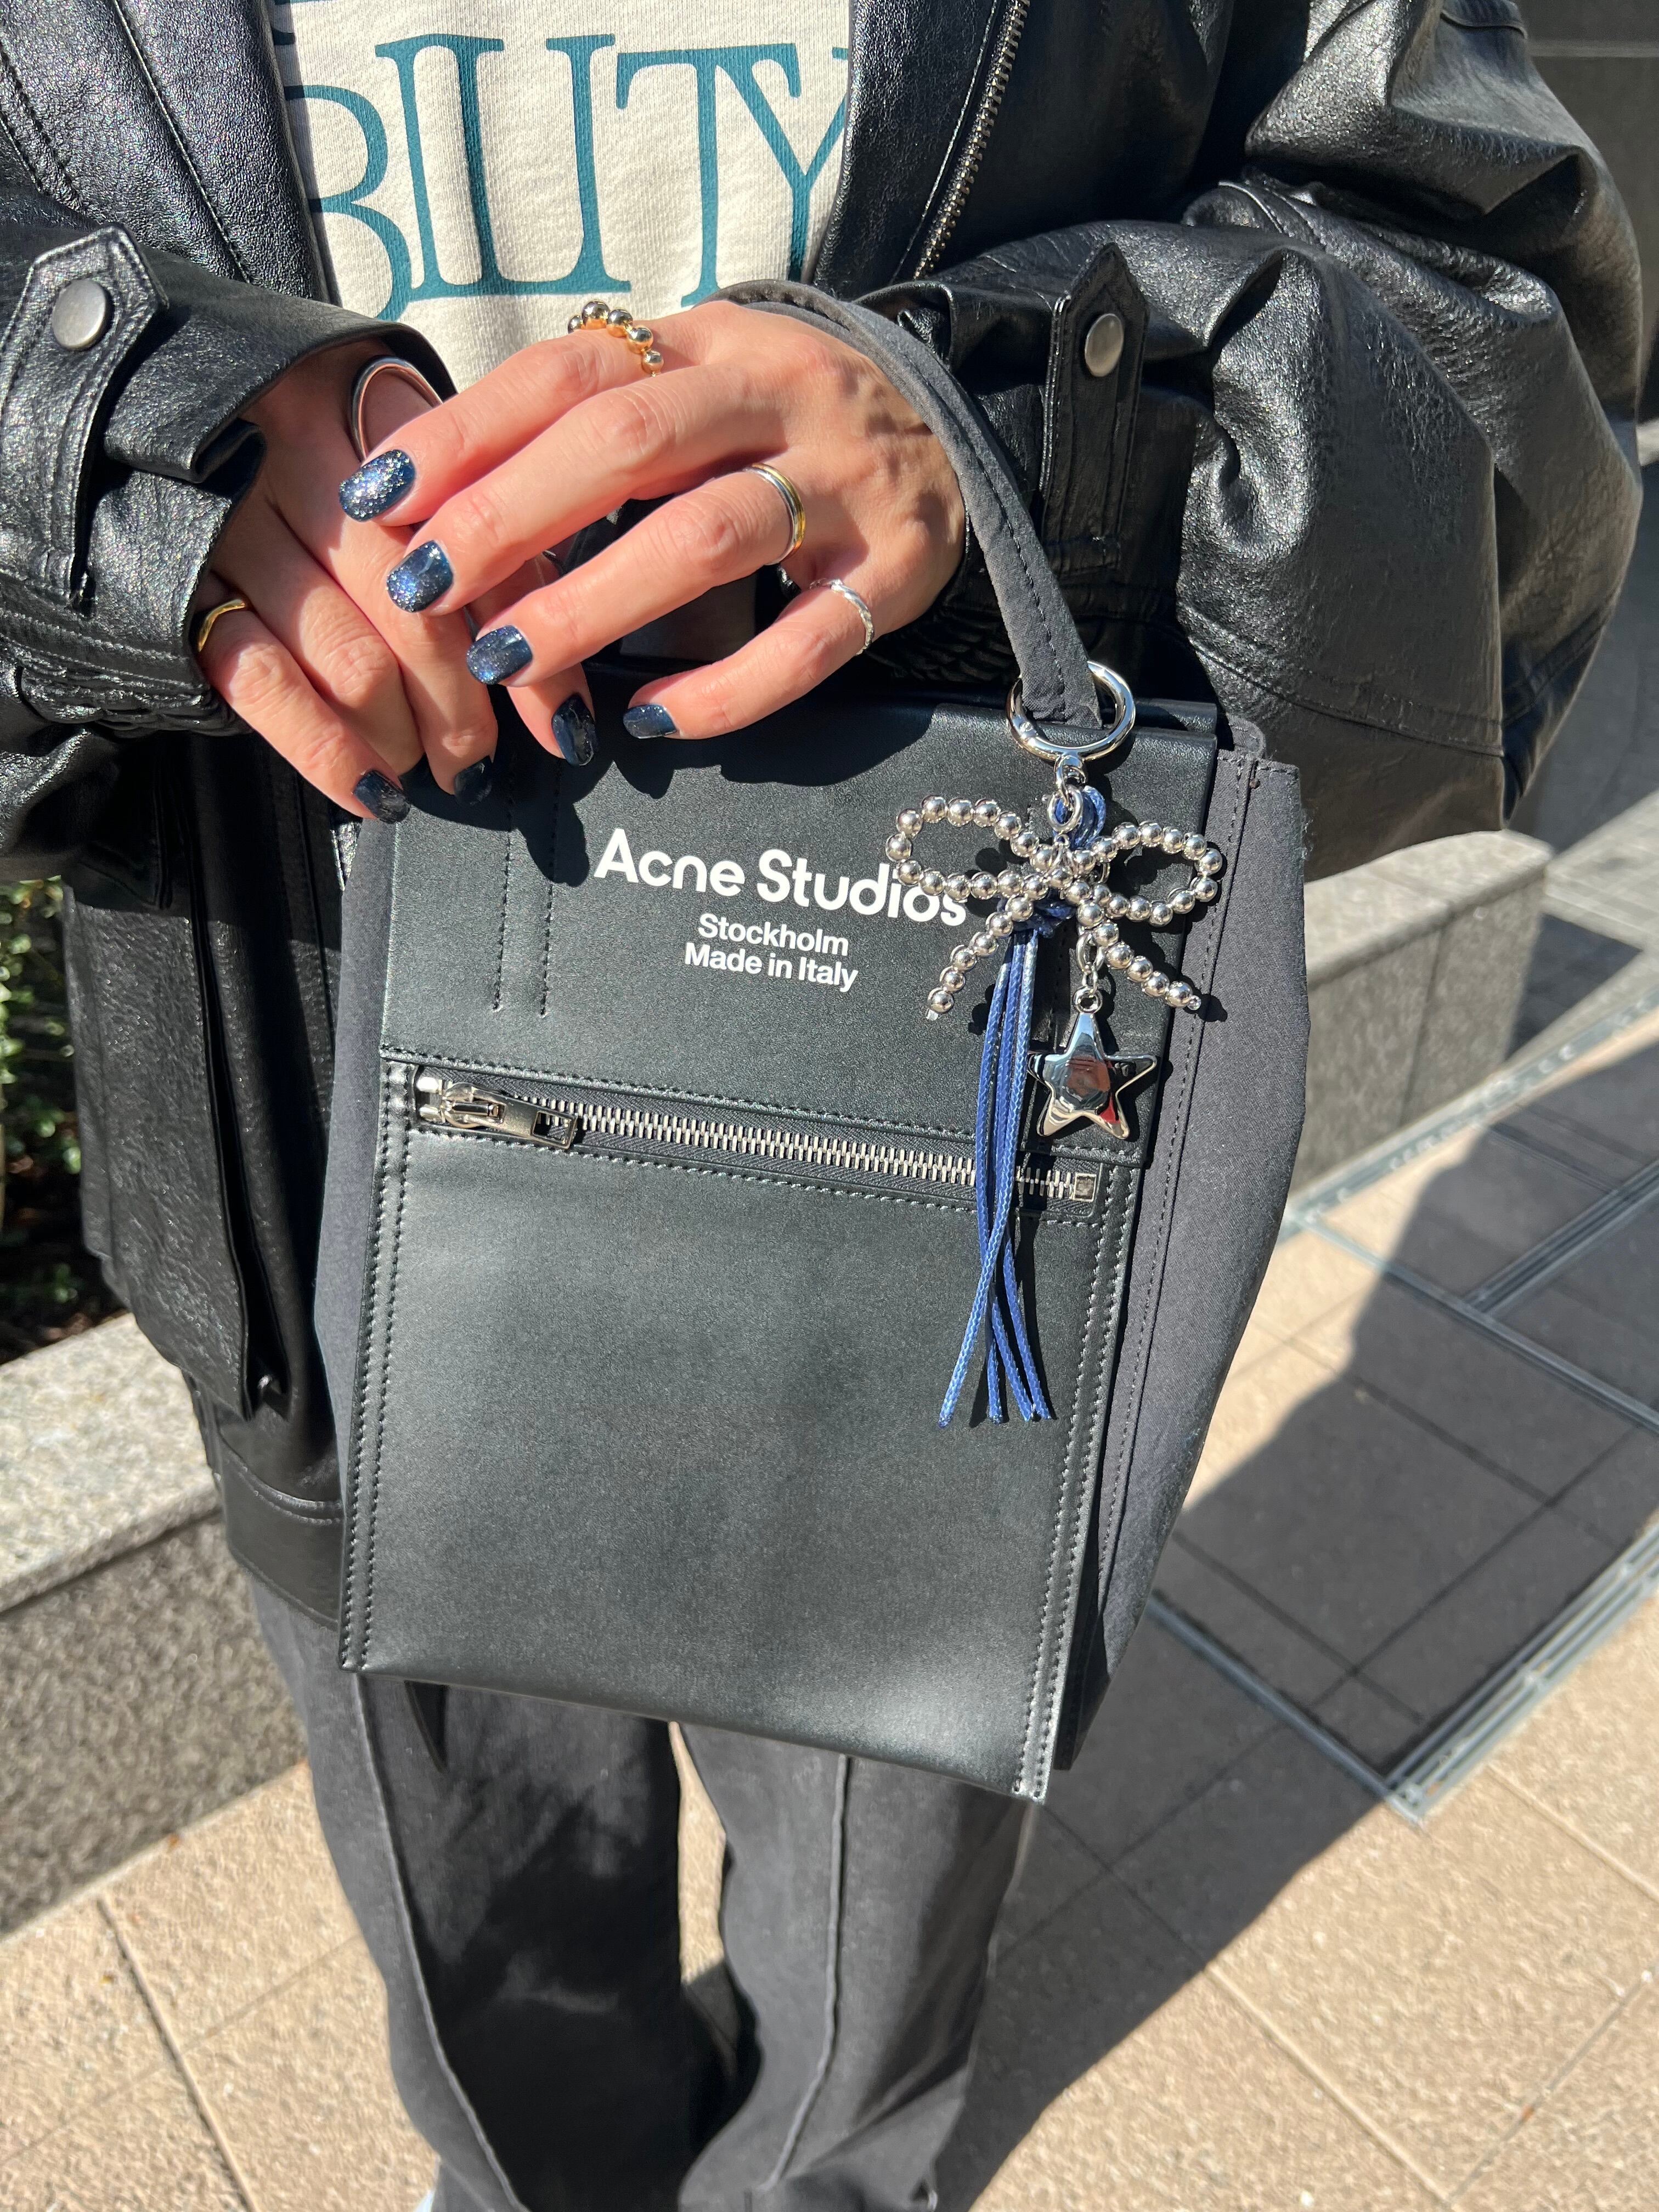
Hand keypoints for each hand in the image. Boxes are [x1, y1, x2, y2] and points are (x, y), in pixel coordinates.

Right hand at [193, 346, 546, 817]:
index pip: (480, 546)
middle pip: (417, 613)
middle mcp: (302, 460)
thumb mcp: (395, 477)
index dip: (530, 646)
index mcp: (371, 417)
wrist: (134, 427)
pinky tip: (371, 792)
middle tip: (479, 761)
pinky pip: (269, 687)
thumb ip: (482, 553)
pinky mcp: (184, 588)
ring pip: (352, 660)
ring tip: (421, 769)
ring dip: (401, 736)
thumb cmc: (302, 468)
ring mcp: (236, 524)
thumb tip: (557, 689)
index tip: (559, 723)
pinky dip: (330, 753)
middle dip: (461, 710)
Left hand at [334, 301, 965, 749]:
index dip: (470, 432)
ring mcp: (848, 484)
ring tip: (512, 658)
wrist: (959, 435)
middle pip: (631, 441)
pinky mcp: (897, 572)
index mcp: (713, 342)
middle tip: (426, 586)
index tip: (383, 498)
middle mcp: (783, 395)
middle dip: (512, 516)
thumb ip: (598, 423)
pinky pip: (805, 645)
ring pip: (709, 537)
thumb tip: (441, 498)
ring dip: (596, 602)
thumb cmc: (787, 429)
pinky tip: (650, 719)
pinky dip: (722, 691)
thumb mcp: (701, 388)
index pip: (573, 370)